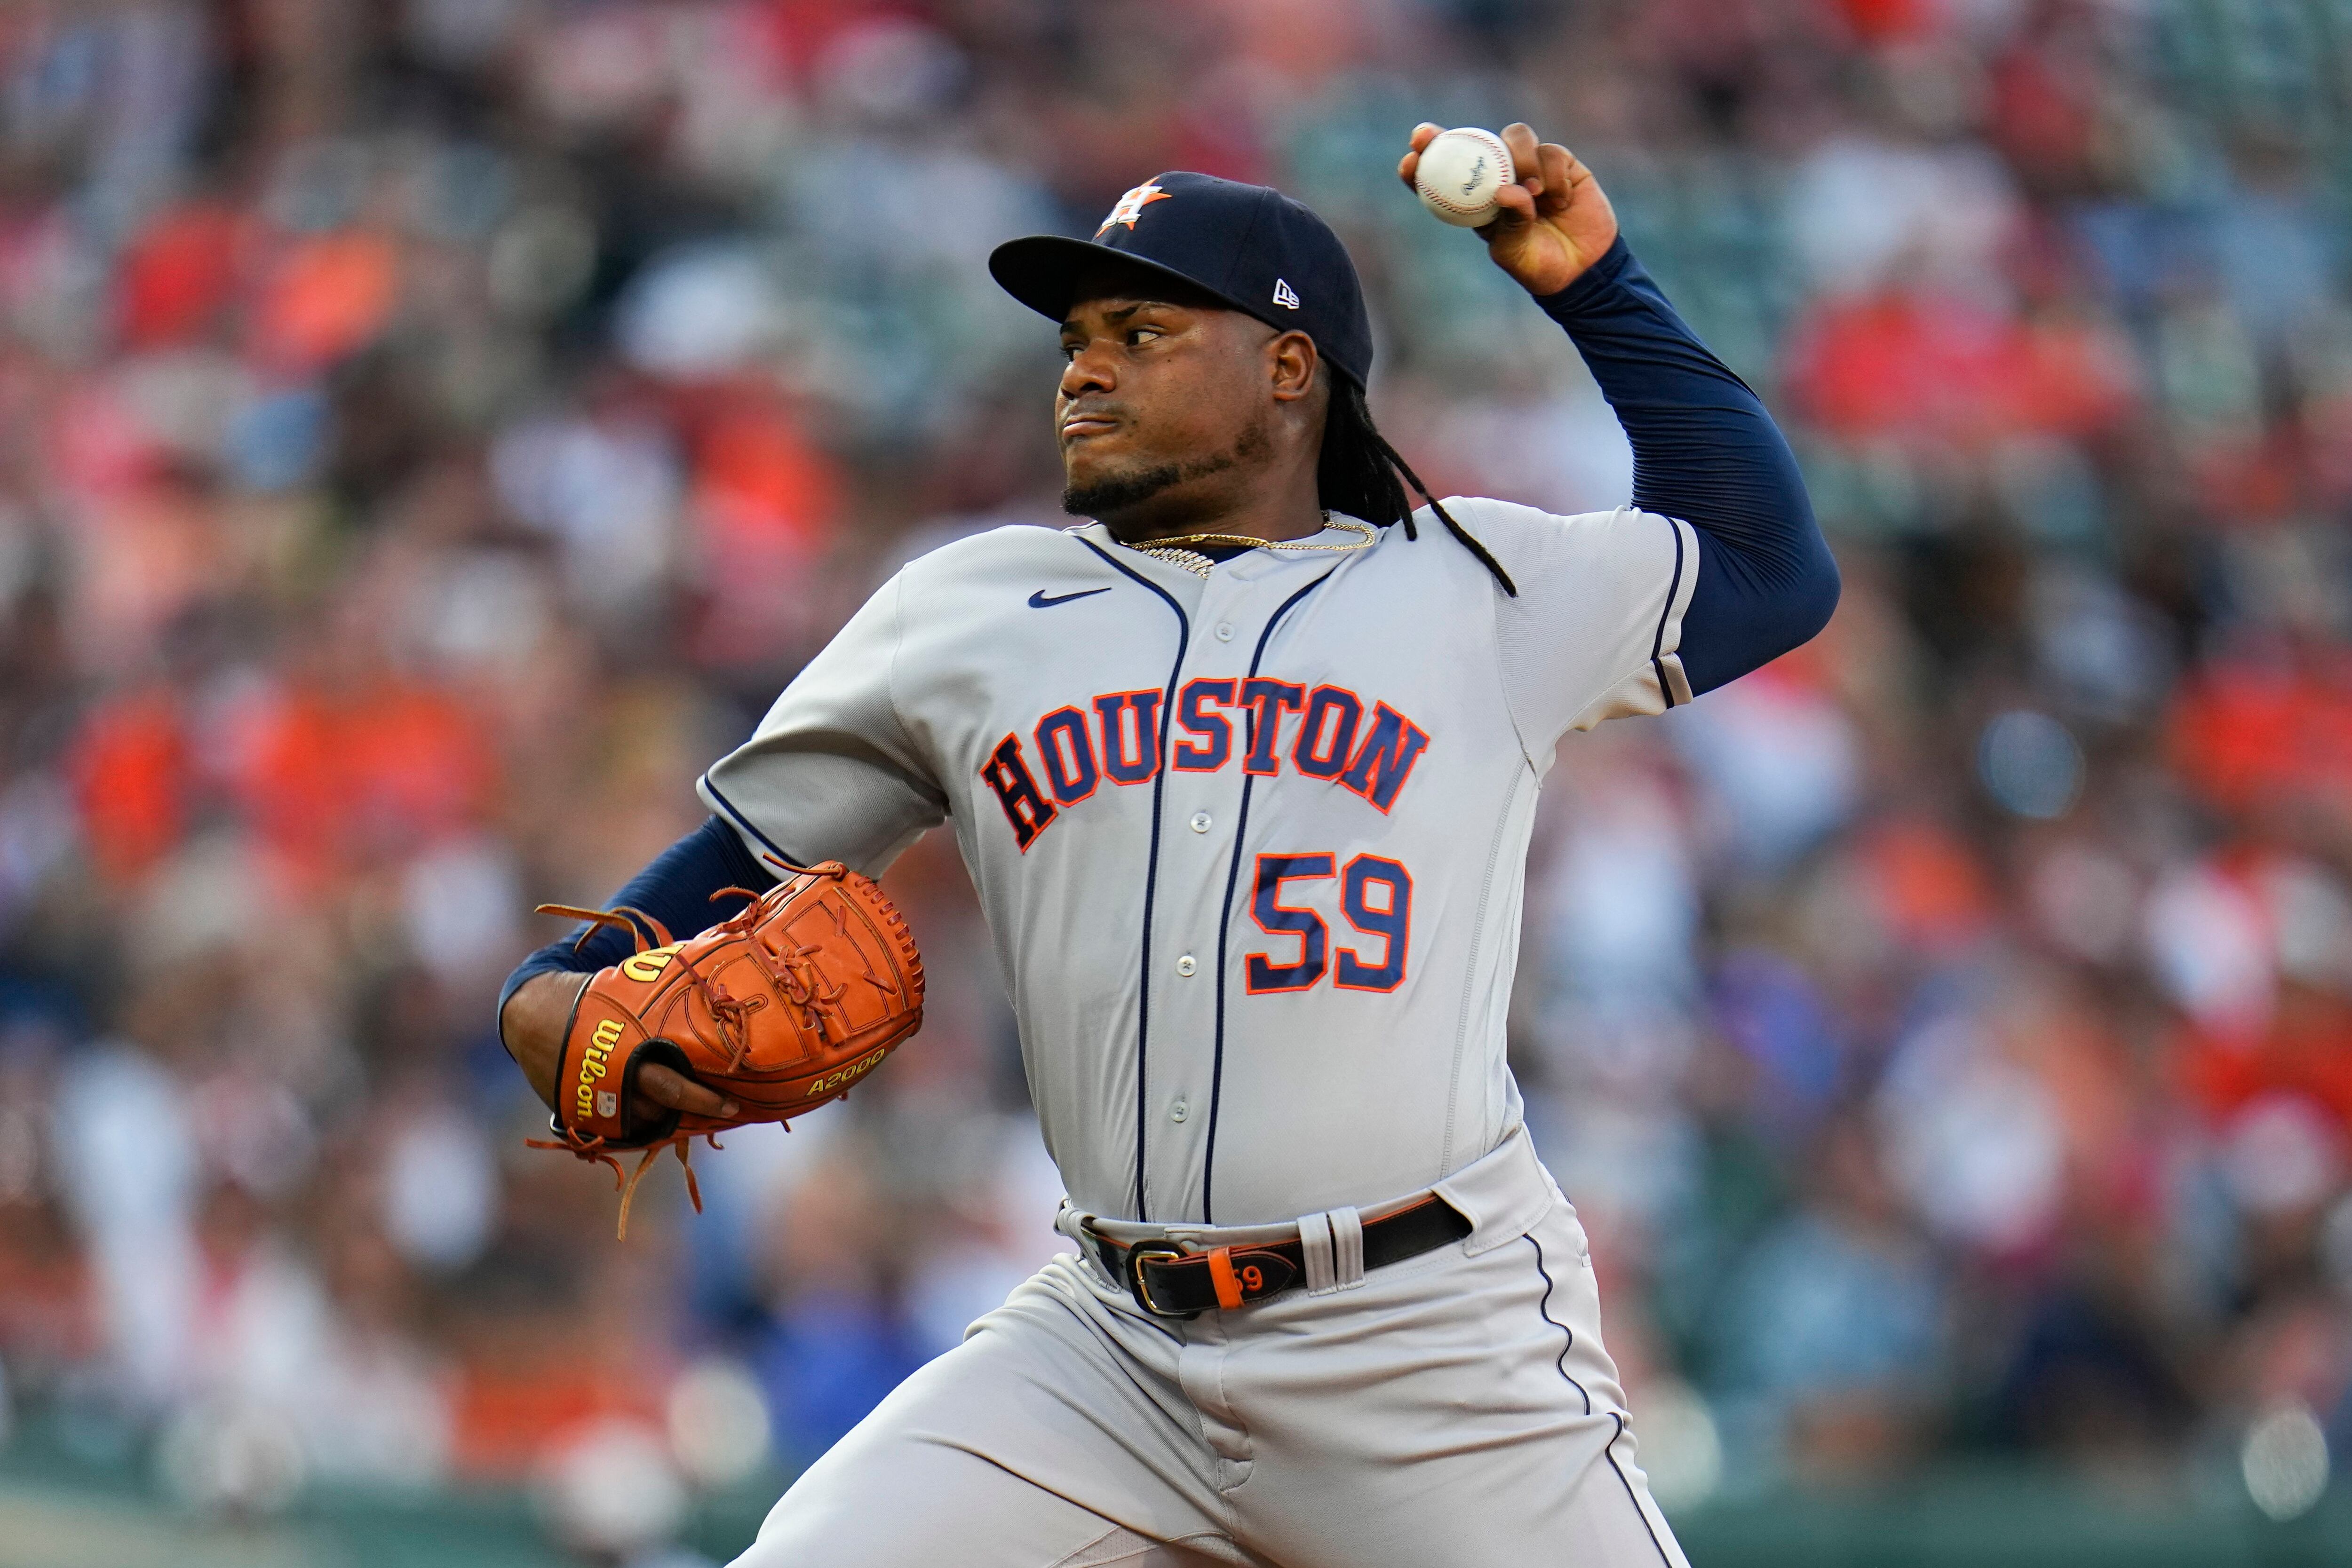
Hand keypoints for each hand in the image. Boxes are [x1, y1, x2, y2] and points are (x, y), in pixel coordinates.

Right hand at [500, 971, 737, 1122]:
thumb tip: (715, 977)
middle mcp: (616, 1078)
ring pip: (646, 1118)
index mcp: (631, 1046)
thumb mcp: (628, 988)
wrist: (530, 1013)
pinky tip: (658, 1108)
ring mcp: (597, 1100)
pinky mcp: (581, 1114)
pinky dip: (643, 1121)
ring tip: (692, 1100)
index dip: (708, 1097)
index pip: (677, 1083)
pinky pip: (622, 1127)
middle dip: (702, 1106)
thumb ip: (666, 992)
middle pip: (667, 1101)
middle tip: (731, 1108)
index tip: (735, 1101)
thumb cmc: (591, 995)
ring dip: (670, 1113)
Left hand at [1398, 122, 1618, 297]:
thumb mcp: (1514, 253)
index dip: (1424, 163)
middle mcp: (1500, 178)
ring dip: (1521, 158)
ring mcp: (1530, 167)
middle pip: (1472, 143)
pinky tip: (1561, 201)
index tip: (1411, 159)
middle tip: (1428, 134)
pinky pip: (1552, 153)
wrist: (1584, 270)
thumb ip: (1508, 224)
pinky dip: (1554, 175)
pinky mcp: (1561, 164)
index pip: (1445, 176)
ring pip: (1515, 137)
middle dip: (1447, 135)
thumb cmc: (1539, 266)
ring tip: (1535, 192)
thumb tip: (1506, 189)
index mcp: (1476, 202)